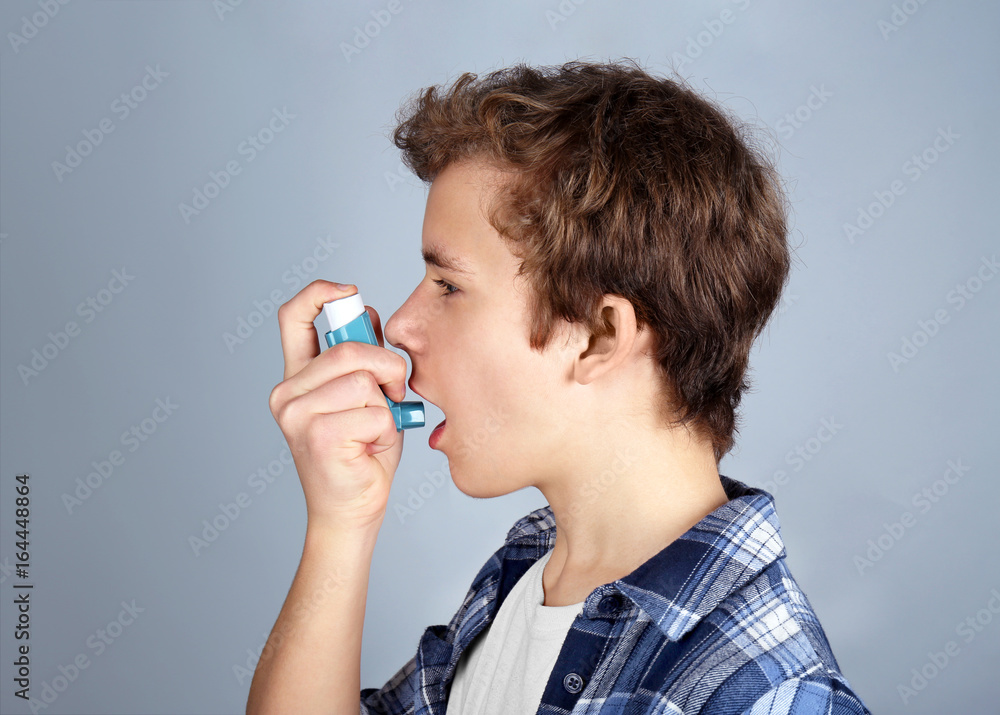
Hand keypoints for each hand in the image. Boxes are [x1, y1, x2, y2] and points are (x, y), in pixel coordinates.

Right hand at [269, 280, 408, 531]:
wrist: (352, 512)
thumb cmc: (362, 456)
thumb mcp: (367, 397)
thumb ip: (362, 359)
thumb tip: (365, 312)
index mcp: (297, 378)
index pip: (293, 317)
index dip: (319, 293)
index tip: (349, 292)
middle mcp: (288, 392)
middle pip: (349, 348)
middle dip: (388, 367)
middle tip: (395, 393)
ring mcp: (297, 414)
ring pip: (363, 381)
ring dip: (386, 407)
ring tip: (376, 430)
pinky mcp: (316, 435)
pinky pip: (372, 412)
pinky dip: (385, 430)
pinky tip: (370, 449)